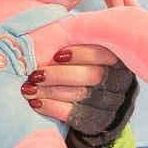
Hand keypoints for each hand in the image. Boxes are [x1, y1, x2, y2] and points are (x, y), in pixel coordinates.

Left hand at [22, 45, 137, 147]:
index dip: (80, 53)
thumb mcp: (80, 47)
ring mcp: (111, 104)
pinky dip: (52, 107)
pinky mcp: (97, 122)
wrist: (87, 104)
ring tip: (28, 88)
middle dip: (59, 74)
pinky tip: (35, 102)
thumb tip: (56, 25)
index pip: (104, 54)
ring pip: (80, 95)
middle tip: (35, 74)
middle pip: (92, 76)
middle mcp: (119, 82)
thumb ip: (76, 35)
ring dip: (50, 91)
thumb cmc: (77, 67)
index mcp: (118, 59)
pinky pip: (74, 115)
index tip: (57, 55)